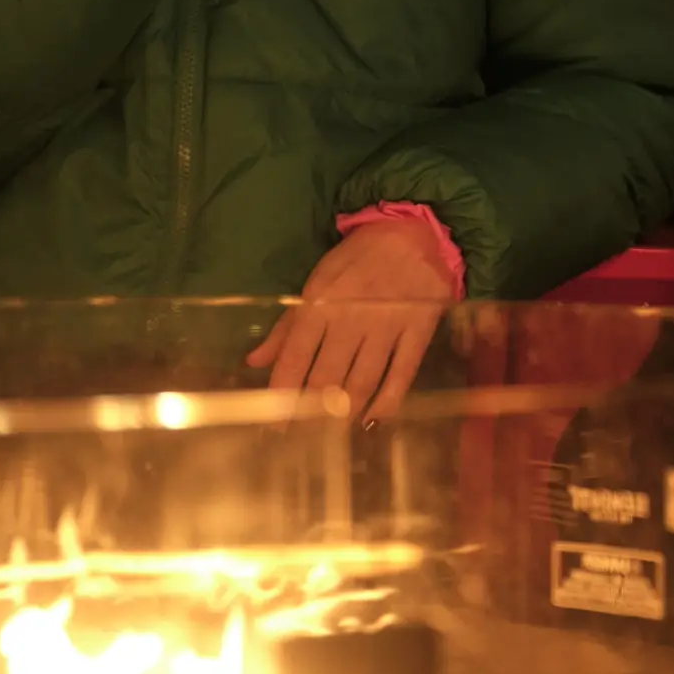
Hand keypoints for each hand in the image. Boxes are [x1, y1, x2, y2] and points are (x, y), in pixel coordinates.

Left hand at [245, 221, 454, 425]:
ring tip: (334, 436)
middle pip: (327, 378)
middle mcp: (351, 317)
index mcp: (319, 304)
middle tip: (304, 442)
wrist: (415, 230)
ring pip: (363, 380)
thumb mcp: (317, 281)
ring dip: (346, 415)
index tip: (272, 428)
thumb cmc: (358, 258)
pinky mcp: (419, 328)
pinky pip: (403, 373)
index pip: (294, 359)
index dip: (281, 397)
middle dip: (311, 416)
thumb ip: (287, 326)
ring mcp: (388, 324)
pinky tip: (374, 419)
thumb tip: (254, 362)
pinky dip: (388, 401)